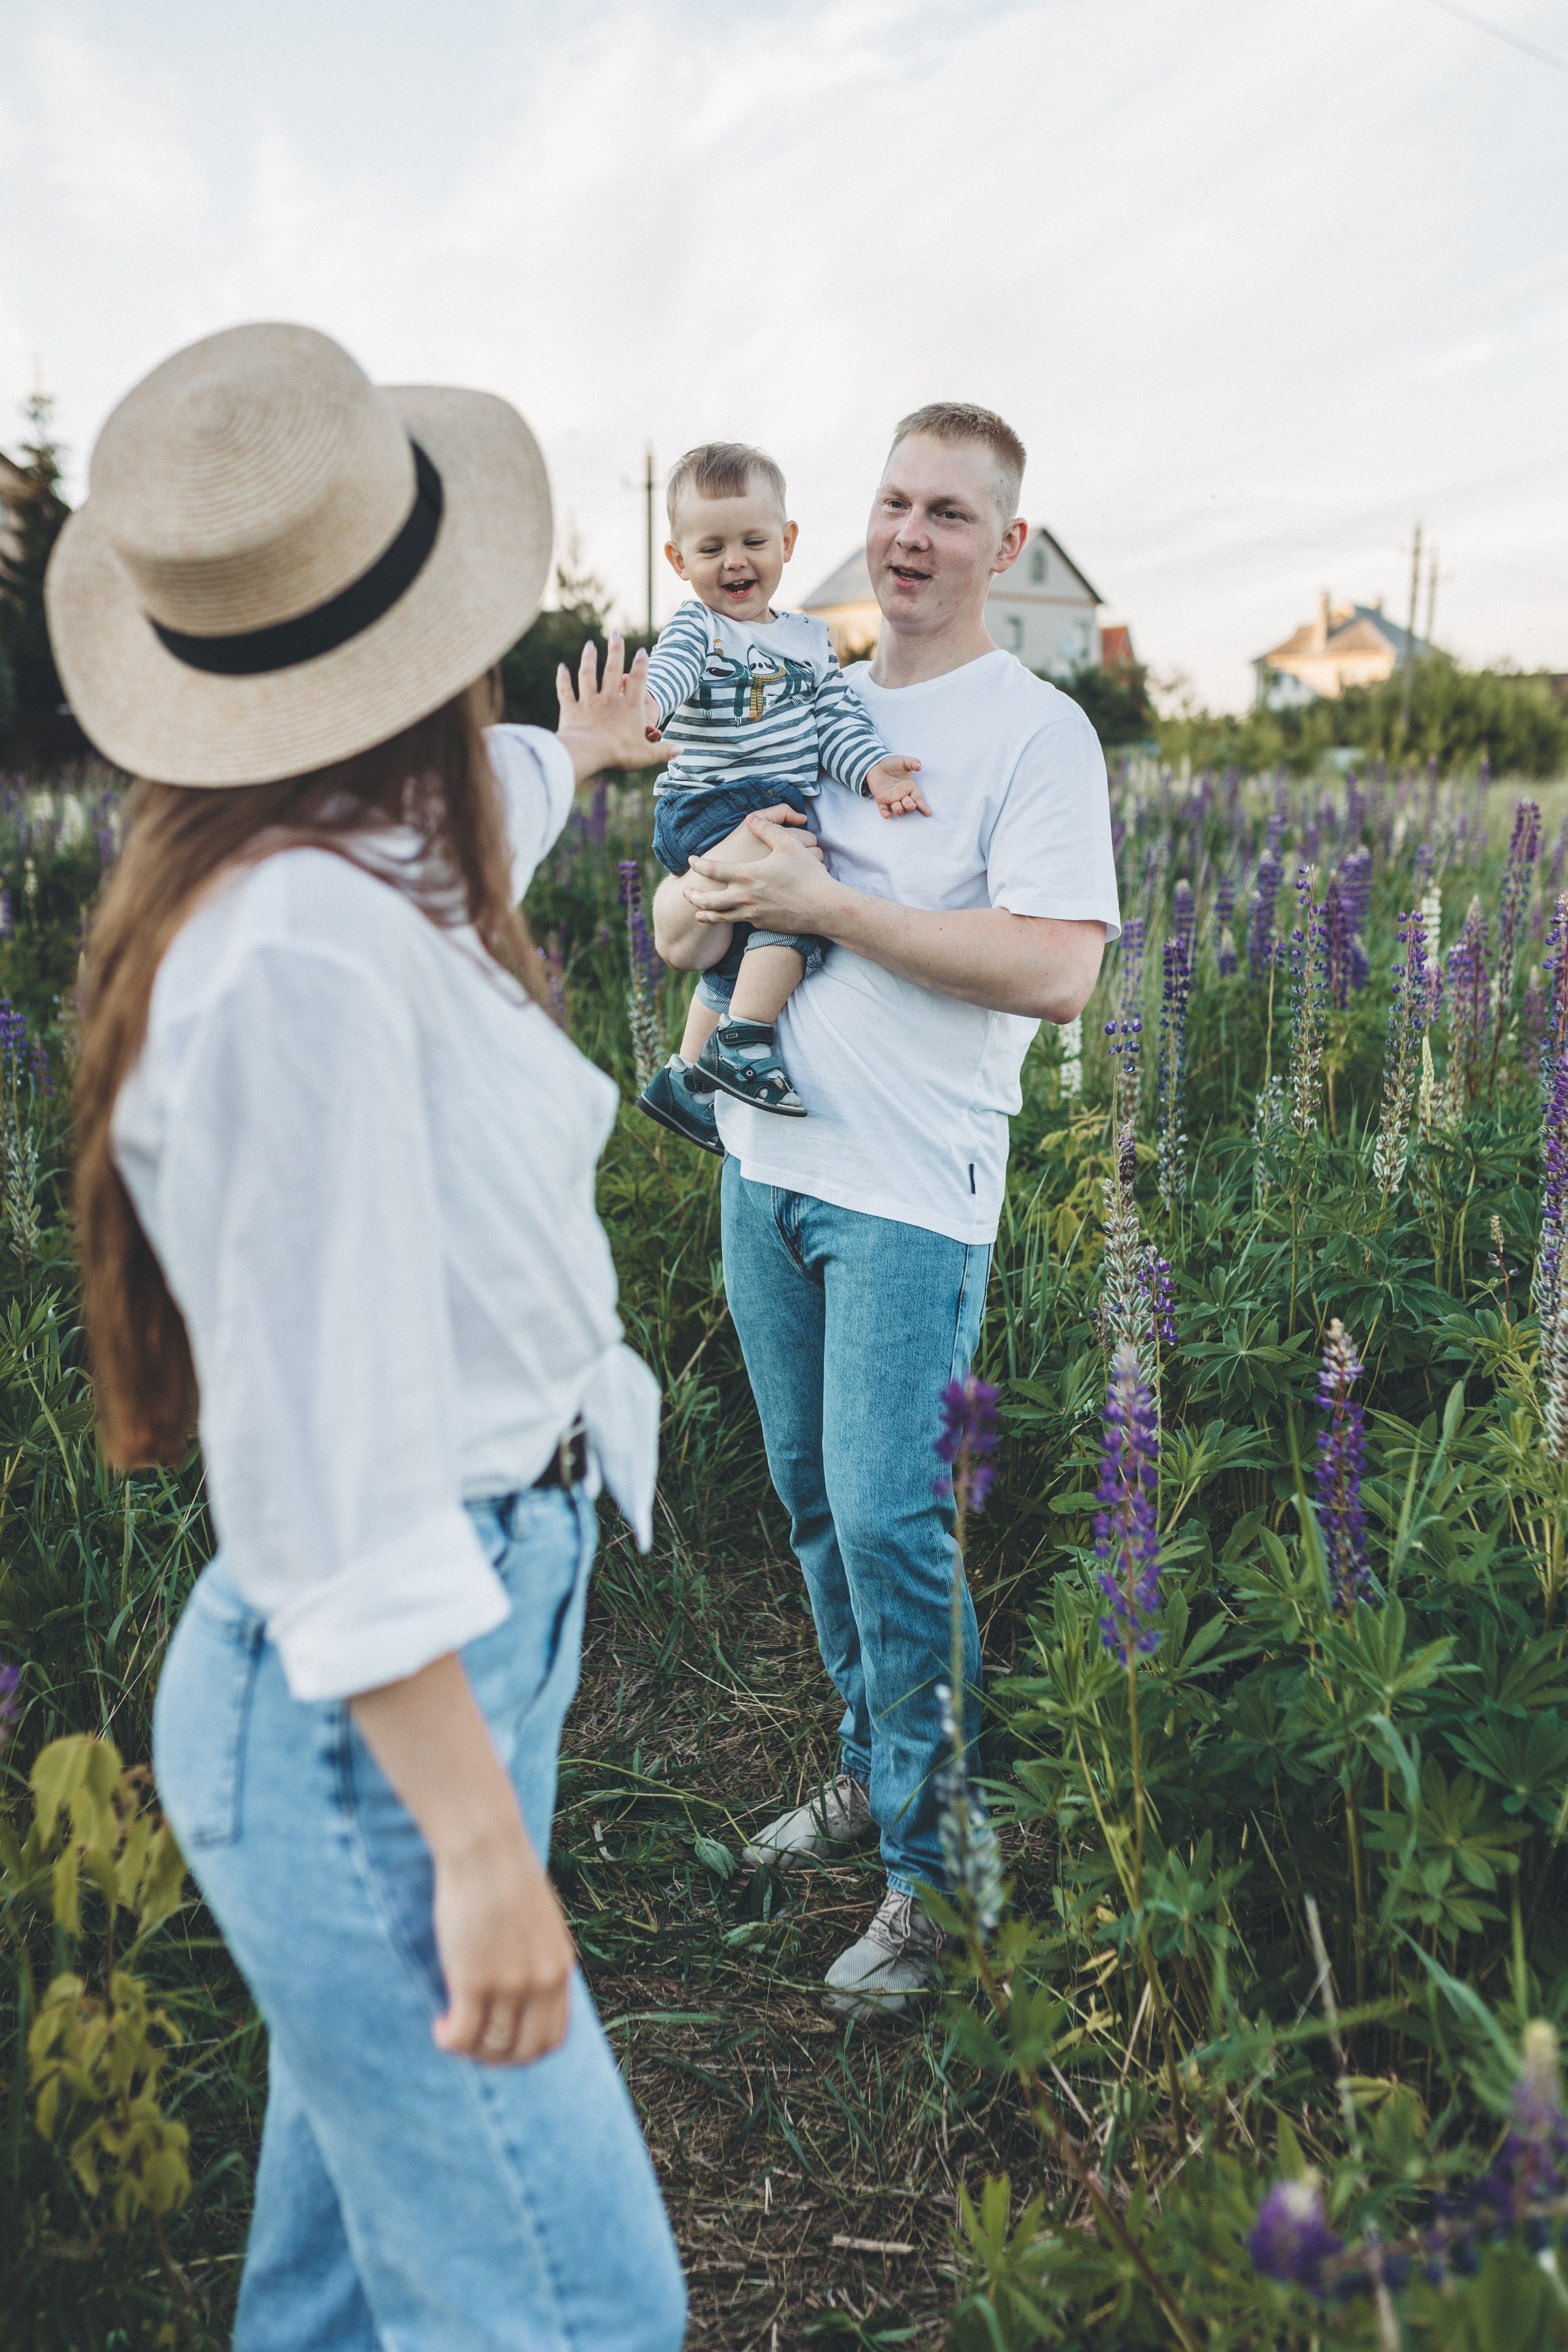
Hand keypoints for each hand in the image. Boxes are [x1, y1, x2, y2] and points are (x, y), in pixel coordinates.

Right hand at [431, 1823, 574, 2065]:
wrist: (486, 1848)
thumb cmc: (505, 1877)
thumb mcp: (540, 1923)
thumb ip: (537, 1959)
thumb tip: (524, 1994)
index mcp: (559, 1968)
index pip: (552, 2038)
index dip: (524, 2052)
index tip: (500, 2043)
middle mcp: (540, 1982)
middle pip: (524, 2051)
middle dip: (496, 2058)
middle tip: (472, 2044)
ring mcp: (509, 1983)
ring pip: (491, 2046)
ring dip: (469, 2049)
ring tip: (451, 2030)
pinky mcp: (474, 1979)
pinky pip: (463, 2035)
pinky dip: (450, 2040)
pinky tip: (440, 2027)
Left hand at [554, 634, 675, 785]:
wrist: (588, 753)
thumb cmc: (619, 754)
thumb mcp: (646, 755)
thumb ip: (663, 751)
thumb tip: (680, 750)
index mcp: (630, 707)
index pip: (638, 680)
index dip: (641, 665)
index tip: (642, 651)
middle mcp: (609, 699)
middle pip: (613, 670)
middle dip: (615, 650)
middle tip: (615, 633)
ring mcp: (589, 702)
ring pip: (588, 675)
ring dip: (589, 659)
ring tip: (590, 645)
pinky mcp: (571, 710)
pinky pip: (566, 691)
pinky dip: (563, 679)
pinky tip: (561, 668)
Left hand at [684, 813, 840, 934]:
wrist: (822, 908)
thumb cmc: (807, 875)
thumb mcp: (788, 845)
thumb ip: (767, 829)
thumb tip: (751, 819)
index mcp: (747, 875)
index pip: (713, 869)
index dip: (699, 865)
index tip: (691, 861)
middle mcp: (744, 897)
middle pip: (708, 901)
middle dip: (693, 897)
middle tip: (685, 893)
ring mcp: (752, 914)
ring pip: (720, 917)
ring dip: (705, 914)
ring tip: (697, 913)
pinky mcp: (762, 924)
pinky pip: (740, 922)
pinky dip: (728, 920)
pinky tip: (728, 918)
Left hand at [863, 755, 929, 818]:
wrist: (876, 764)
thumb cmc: (892, 763)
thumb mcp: (903, 761)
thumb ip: (912, 762)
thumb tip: (919, 766)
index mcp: (910, 787)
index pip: (918, 799)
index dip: (923, 806)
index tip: (928, 813)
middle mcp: (902, 795)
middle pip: (908, 805)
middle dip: (910, 807)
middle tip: (912, 806)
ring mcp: (892, 799)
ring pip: (897, 808)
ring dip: (899, 810)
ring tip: (899, 809)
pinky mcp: (881, 800)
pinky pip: (883, 809)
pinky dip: (885, 813)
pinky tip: (887, 815)